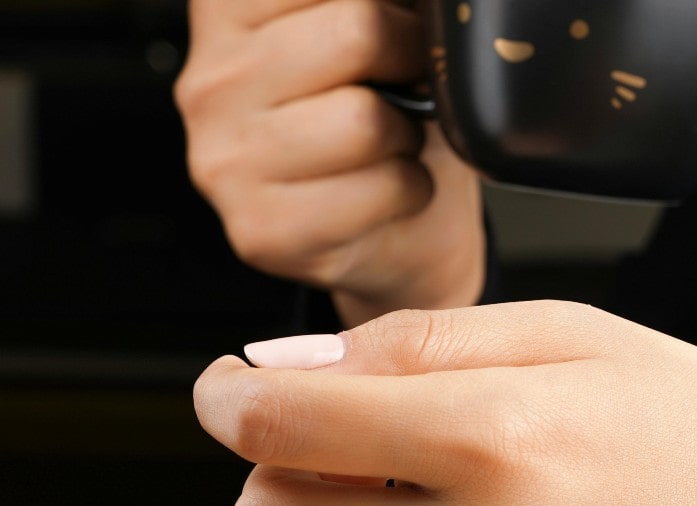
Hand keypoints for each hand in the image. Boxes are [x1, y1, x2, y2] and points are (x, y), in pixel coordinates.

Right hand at [176, 0, 484, 323]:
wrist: (391, 231)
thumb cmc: (381, 114)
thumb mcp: (369, 28)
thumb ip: (376, 3)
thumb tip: (426, 3)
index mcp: (227, 8)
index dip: (394, 3)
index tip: (398, 23)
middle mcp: (211, 79)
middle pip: (359, 31)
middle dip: (410, 61)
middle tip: (407, 85)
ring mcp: (227, 159)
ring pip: (367, 119)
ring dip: (406, 134)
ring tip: (390, 142)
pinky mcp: (262, 229)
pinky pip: (382, 188)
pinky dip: (413, 189)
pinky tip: (388, 189)